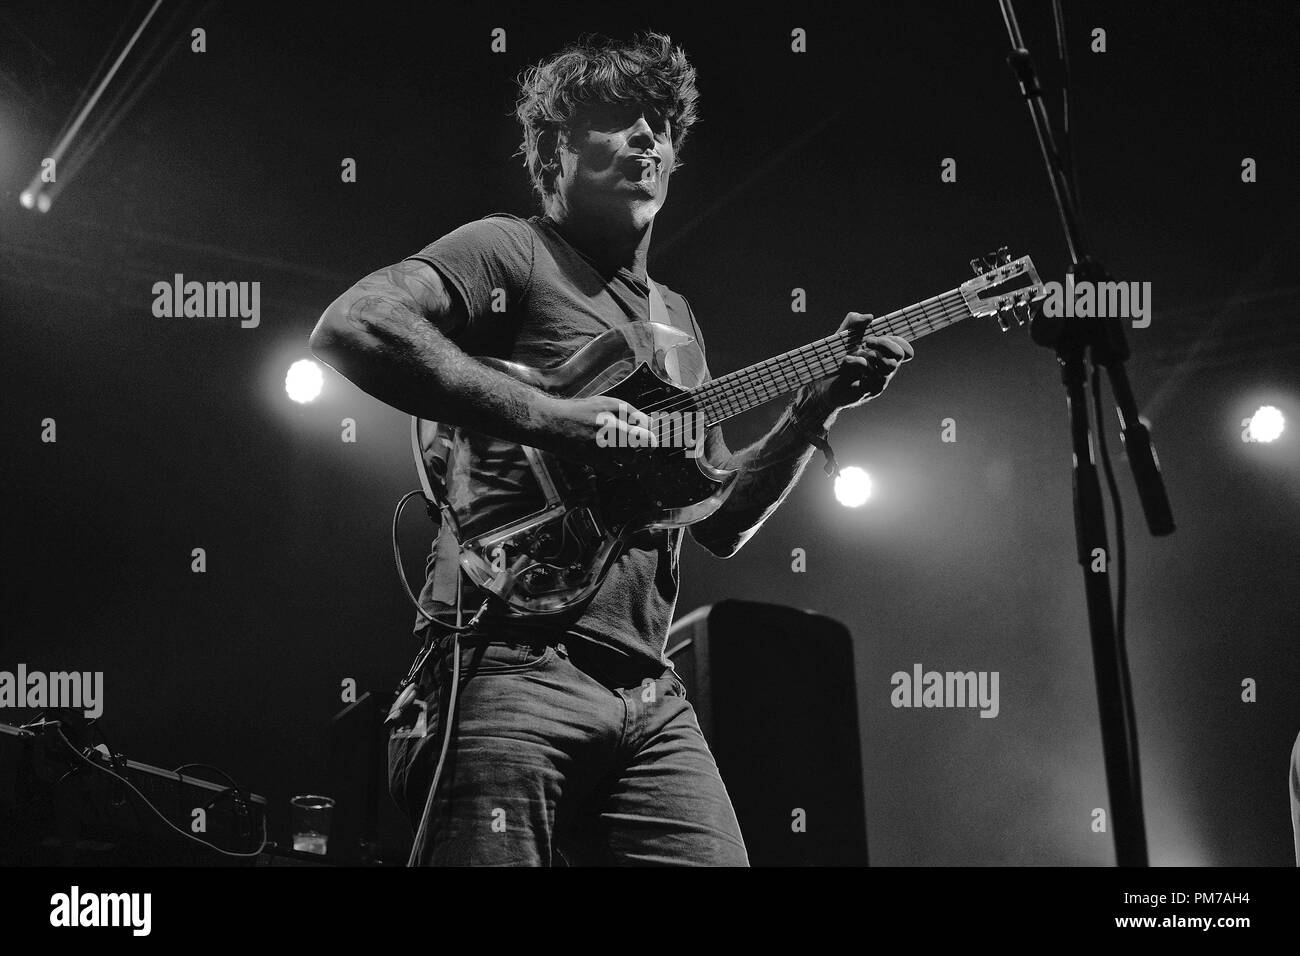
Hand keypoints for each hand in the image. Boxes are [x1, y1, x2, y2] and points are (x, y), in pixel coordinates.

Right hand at [541, 395, 656, 473]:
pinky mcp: (595, 458)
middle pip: (644, 440)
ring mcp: (603, 443)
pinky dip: (623, 469)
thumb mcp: (602, 403)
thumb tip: (646, 423)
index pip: (645, 421)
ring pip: (632, 456)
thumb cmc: (577, 412)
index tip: (650, 433)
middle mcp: (612, 425)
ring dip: (634, 457)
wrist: (552, 422)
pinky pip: (617, 469)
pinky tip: (621, 465)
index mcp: (615, 409)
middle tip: (650, 447)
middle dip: (650, 444)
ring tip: (632, 456)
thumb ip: (625, 411)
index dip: (651, 429)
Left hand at [804, 312, 913, 411]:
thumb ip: (853, 322)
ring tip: (857, 351)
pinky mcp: (869, 390)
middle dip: (885, 343)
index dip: (899, 340)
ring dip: (872, 354)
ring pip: (889, 365)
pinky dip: (858, 363)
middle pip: (900, 354)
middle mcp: (884, 368)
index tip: (882, 333)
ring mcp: (879, 380)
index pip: (905, 349)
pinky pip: (872, 373)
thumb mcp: (842, 337)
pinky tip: (846, 360)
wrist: (822, 383)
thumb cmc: (835, 360)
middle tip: (867, 341)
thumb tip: (869, 317)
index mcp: (883, 355)